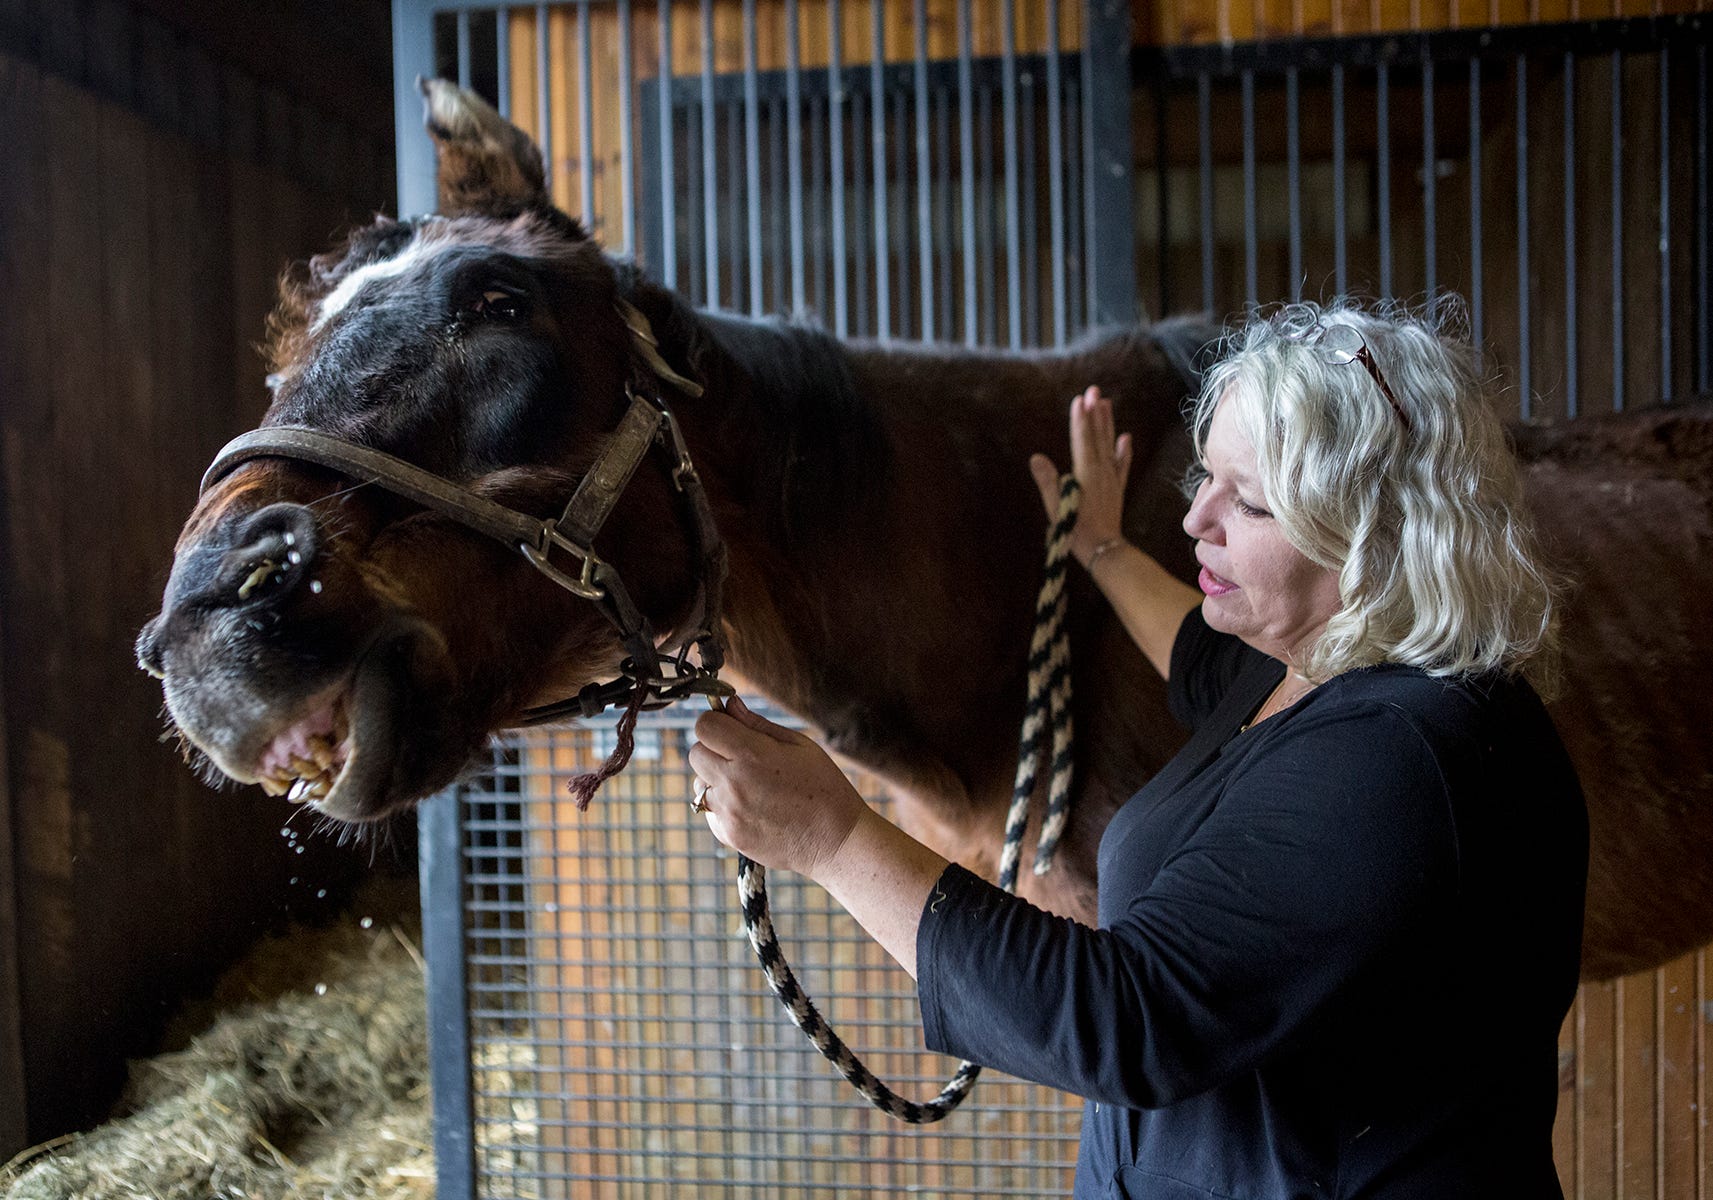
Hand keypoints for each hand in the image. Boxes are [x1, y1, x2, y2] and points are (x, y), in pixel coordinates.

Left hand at [688, 696, 870, 879]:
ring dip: (716, 780)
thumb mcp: (799, 745)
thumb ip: (758, 724)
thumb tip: (730, 705)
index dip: (716, 722)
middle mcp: (734, 784)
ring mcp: (729, 813)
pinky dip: (723, 806)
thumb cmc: (825, 788)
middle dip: (713, 749)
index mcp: (752, 755)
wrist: (837, 842)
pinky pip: (710, 812)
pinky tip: (753, 807)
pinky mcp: (729, 836)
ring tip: (750, 786)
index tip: (729, 727)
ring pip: (699, 784)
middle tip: (741, 756)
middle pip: (696, 753)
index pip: (705, 727)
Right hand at [1029, 385, 1132, 566]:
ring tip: (1107, 403)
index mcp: (1085, 472)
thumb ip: (1048, 481)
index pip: (1082, 439)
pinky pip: (1122, 464)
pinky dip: (1124, 450)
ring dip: (1108, 424)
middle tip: (1094, 390)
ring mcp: (1111, 478)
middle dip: (1095, 412)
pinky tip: (1125, 438)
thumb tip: (1036, 457)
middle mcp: (1101, 471)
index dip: (1080, 419)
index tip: (1080, 398)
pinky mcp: (1117, 488)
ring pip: (1110, 445)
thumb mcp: (1056, 506)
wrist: (1103, 549)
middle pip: (1098, 436)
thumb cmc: (1075, 530)